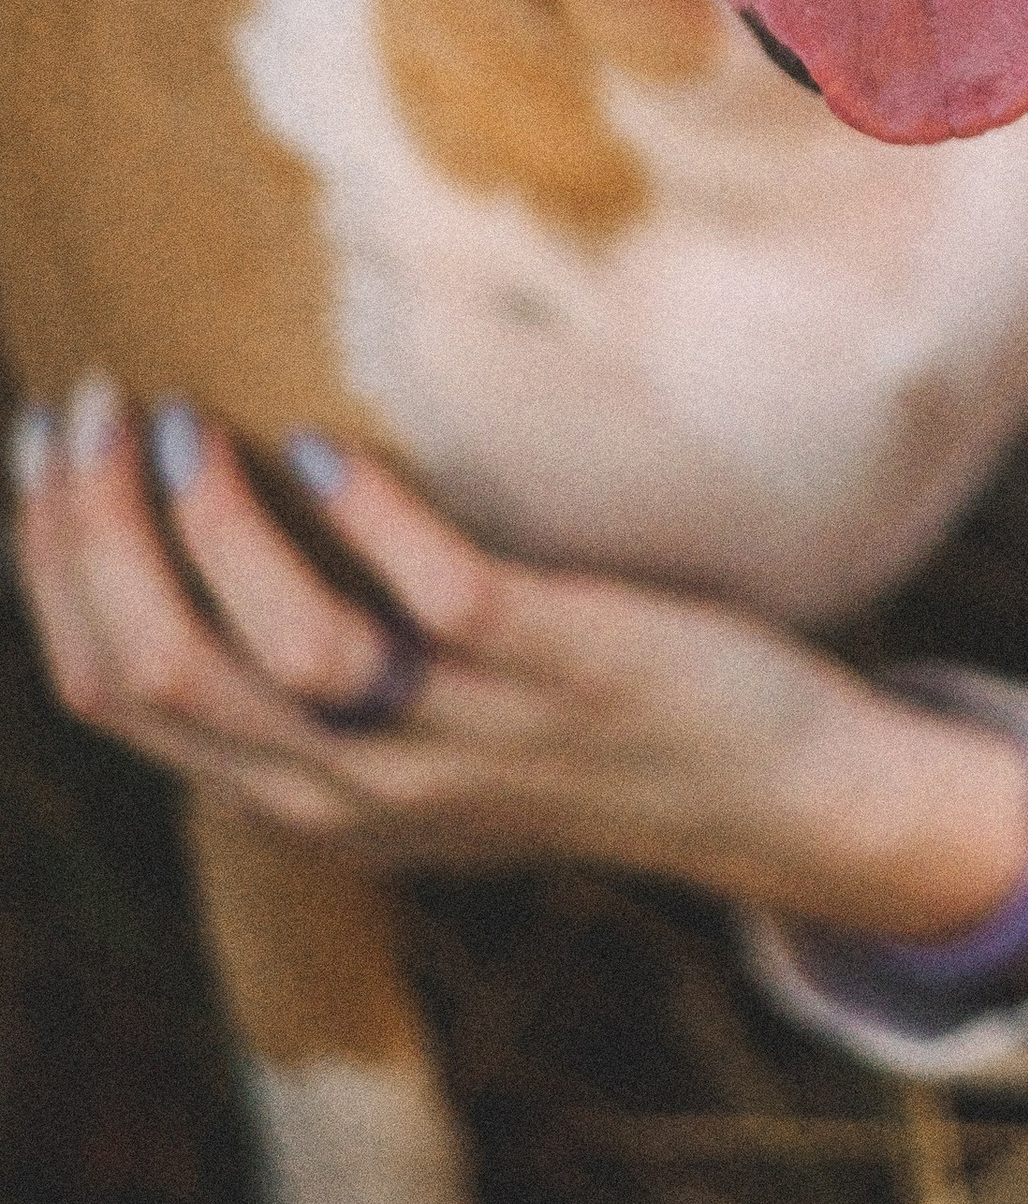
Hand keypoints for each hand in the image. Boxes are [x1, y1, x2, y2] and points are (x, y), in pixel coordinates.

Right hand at [9, 381, 1027, 942]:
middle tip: (87, 406)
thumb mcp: (418, 744)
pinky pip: (435, 600)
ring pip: (277, 654)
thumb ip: (315, 684)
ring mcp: (463, 731)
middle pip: (161, 672)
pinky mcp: (563, 666)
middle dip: (95, 531)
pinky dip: (363, 519)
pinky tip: (323, 443)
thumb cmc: (586, 736)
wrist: (778, 796)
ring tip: (183, 418)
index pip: (115, 692)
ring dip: (206, 527)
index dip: (54, 565)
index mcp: (303, 797)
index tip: (43, 450)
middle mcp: (360, 785)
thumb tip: (201, 541)